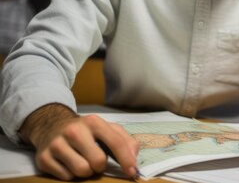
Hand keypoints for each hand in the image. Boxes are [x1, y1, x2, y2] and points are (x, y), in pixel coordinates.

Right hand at [19, 103, 138, 180]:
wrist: (51, 126)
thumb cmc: (85, 131)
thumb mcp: (106, 129)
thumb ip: (125, 140)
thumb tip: (133, 158)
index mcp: (93, 122)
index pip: (115, 142)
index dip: (126, 159)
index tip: (132, 172)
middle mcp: (74, 131)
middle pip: (97, 161)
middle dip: (100, 166)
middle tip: (96, 161)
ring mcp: (56, 144)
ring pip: (81, 171)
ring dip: (86, 172)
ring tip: (82, 162)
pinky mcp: (43, 158)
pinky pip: (65, 177)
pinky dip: (70, 175)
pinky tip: (68, 164)